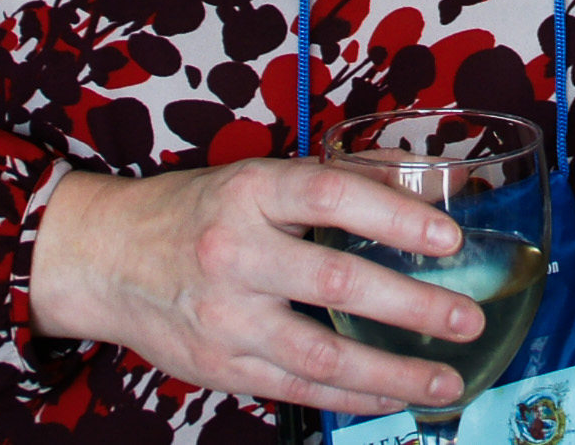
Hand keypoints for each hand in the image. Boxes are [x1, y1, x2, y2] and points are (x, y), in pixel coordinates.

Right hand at [28, 159, 481, 414]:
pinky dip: (352, 396)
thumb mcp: (258, 178)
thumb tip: (435, 181)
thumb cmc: (198, 211)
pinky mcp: (221, 365)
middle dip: (411, 305)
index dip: (395, 215)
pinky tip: (395, 397)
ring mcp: (227, 316)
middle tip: (467, 318)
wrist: (107, 258)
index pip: (332, 195)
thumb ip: (342, 180)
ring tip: (448, 377)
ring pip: (321, 351)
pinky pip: (298, 387)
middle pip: (336, 279)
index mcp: (250, 190)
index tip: (449, 238)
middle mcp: (237, 252)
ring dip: (392, 371)